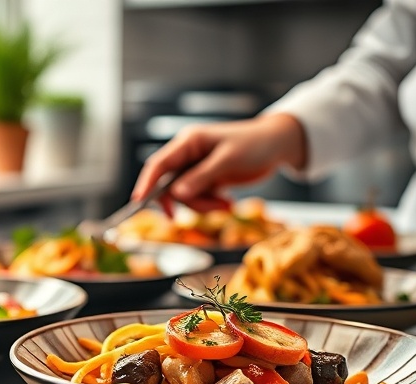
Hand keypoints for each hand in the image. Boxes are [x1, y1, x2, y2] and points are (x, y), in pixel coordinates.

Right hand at [131, 113, 306, 212]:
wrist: (277, 145)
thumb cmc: (254, 144)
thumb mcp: (228, 160)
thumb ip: (201, 177)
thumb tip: (176, 194)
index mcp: (188, 142)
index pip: (159, 164)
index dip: (146, 183)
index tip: (139, 201)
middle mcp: (187, 156)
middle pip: (169, 185)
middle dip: (187, 201)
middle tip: (211, 208)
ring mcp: (196, 169)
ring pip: (184, 196)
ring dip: (204, 206)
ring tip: (226, 204)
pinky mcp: (205, 180)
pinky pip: (198, 199)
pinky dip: (211, 205)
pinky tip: (228, 202)